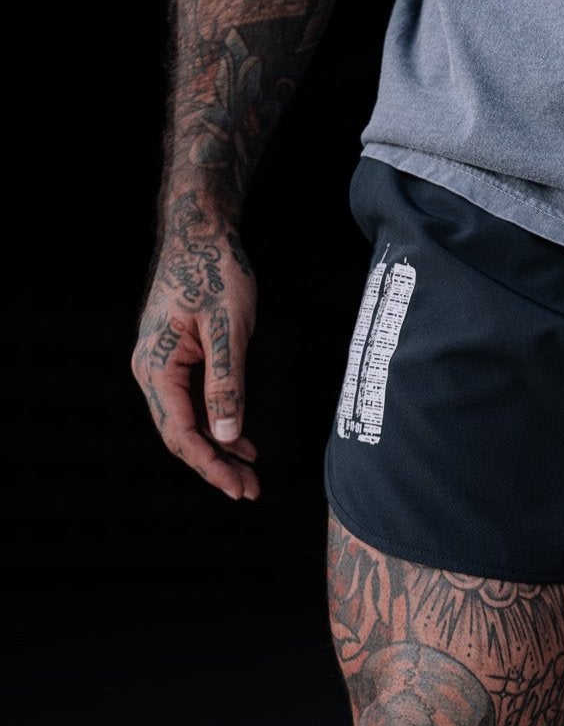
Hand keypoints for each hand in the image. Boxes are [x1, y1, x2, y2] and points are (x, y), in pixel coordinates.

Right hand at [131, 191, 259, 500]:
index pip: (181, 432)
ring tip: (251, 476)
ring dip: (219, 451)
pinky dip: (219, 426)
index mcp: (157, 366)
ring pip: (189, 422)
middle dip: (215, 466)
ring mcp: (163, 365)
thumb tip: (225, 436)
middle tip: (251, 492)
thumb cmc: (214, 272)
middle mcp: (152, 370)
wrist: (201, 233)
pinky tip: (242, 444)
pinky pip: (195, 404)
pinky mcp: (178, 359)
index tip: (239, 488)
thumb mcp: (228, 330)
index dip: (210, 465)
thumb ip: (226, 385)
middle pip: (182, 434)